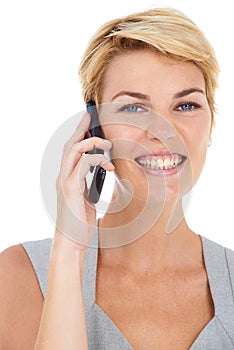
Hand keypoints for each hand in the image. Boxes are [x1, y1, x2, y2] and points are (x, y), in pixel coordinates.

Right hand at [55, 112, 113, 249]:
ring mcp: (65, 182)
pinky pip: (82, 166)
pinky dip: (96, 161)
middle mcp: (64, 176)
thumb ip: (92, 185)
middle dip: (80, 129)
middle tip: (90, 116)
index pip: (71, 151)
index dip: (78, 135)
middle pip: (69, 145)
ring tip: (106, 142)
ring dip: (90, 143)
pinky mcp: (70, 189)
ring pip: (73, 151)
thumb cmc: (81, 222)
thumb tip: (104, 173)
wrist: (72, 241)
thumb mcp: (89, 199)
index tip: (88, 124)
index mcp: (68, 178)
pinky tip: (109, 166)